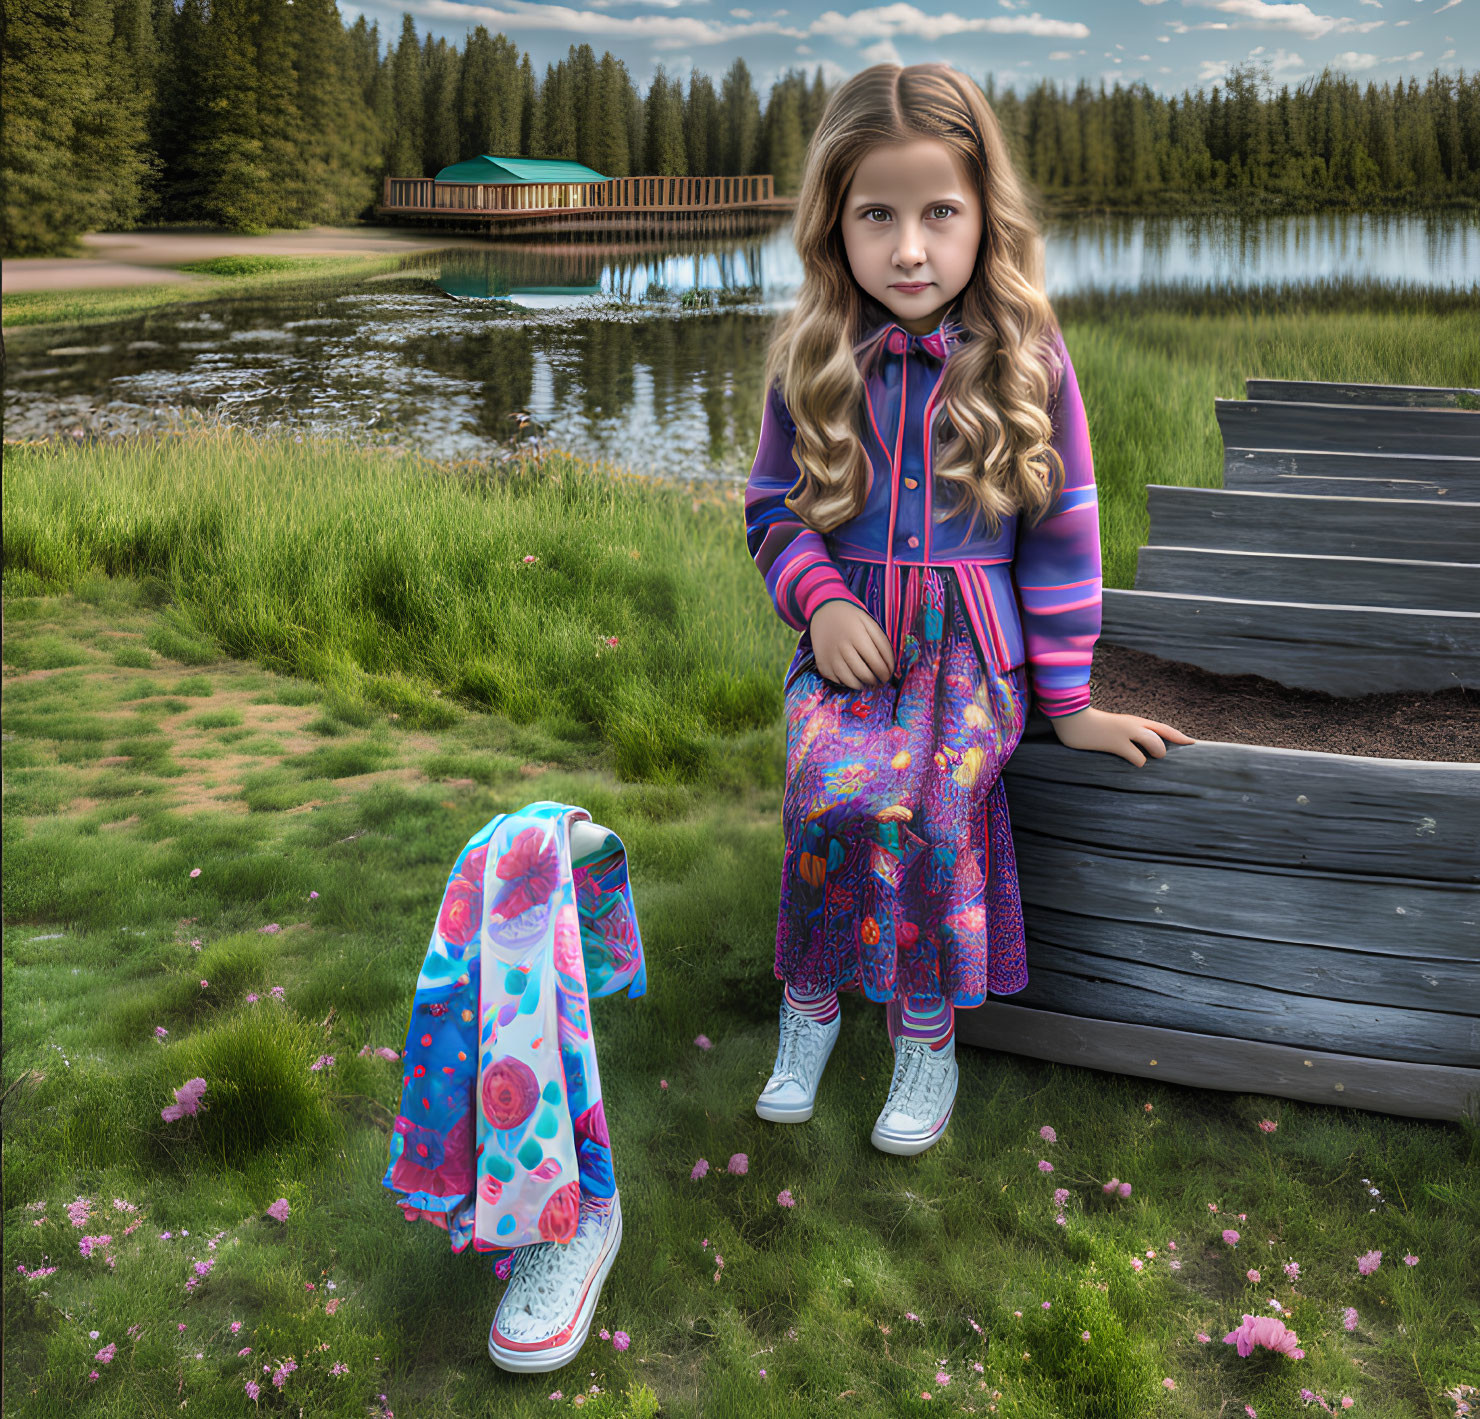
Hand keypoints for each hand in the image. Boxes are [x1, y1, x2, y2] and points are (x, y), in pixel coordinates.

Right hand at [809, 599, 895, 688]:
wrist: (824, 614)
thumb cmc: (852, 620)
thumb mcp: (870, 624)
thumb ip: (883, 644)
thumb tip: (890, 667)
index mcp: (857, 636)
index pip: (876, 663)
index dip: (885, 673)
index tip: (888, 675)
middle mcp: (841, 648)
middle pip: (864, 674)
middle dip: (875, 681)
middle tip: (879, 680)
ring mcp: (830, 658)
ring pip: (850, 682)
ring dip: (863, 685)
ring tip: (868, 680)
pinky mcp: (822, 666)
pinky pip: (838, 682)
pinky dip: (848, 683)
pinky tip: (853, 676)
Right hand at [1048, 705, 1195, 764]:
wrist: (1072, 720)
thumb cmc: (1091, 726)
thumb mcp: (1113, 728)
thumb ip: (1127, 736)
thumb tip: (1139, 751)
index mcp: (1135, 721)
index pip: (1163, 728)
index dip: (1179, 736)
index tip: (1193, 742)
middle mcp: (1134, 725)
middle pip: (1163, 736)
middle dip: (1163, 750)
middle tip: (1153, 757)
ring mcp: (1126, 734)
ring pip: (1155, 745)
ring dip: (1152, 755)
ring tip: (1139, 758)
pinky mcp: (1116, 743)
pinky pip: (1137, 758)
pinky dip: (1137, 762)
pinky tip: (1127, 761)